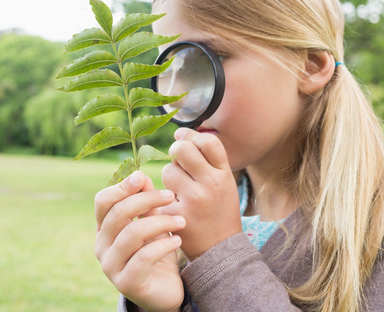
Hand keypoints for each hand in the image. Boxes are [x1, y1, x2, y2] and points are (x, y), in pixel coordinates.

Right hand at [94, 171, 184, 311]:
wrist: (166, 290)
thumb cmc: (157, 252)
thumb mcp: (153, 223)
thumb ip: (146, 203)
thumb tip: (140, 175)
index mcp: (104, 229)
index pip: (103, 201)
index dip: (121, 187)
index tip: (143, 177)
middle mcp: (101, 246)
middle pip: (118, 213)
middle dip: (147, 199)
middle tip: (171, 195)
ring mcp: (110, 266)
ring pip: (132, 233)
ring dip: (161, 222)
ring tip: (181, 220)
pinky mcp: (126, 283)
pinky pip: (143, 257)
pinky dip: (164, 245)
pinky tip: (178, 241)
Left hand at [161, 128, 241, 259]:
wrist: (220, 250)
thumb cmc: (219, 210)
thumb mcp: (224, 182)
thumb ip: (207, 159)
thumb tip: (179, 134)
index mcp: (224, 175)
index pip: (208, 141)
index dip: (192, 137)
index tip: (184, 141)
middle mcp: (211, 184)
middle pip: (183, 150)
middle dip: (176, 153)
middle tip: (178, 163)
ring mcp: (194, 200)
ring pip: (168, 170)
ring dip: (169, 177)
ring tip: (179, 190)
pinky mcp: (176, 216)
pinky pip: (159, 194)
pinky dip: (161, 198)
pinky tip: (171, 206)